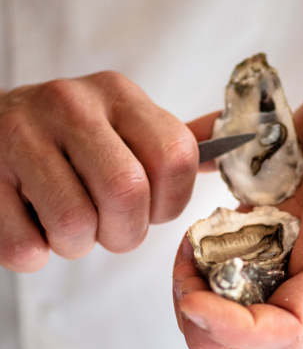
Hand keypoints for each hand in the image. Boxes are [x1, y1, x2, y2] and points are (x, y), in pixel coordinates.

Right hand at [0, 71, 197, 271]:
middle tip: (109, 228)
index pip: (176, 155)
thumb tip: (234, 149)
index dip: (171, 202)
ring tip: (67, 225)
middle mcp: (71, 105)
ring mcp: (20, 135)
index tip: (151, 209)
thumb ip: (171, 141)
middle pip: (128, 193)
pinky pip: (26, 246)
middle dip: (126, 233)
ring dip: (77, 246)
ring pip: (76, 225)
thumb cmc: (67, 141)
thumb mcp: (121, 123)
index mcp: (118, 94)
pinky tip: (31, 225)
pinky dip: (35, 254)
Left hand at [173, 58, 302, 348]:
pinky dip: (199, 269)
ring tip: (183, 254)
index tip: (194, 300)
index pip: (289, 329)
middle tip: (184, 286)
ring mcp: (286, 256)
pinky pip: (228, 276)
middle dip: (212, 336)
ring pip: (240, 319)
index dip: (238, 331)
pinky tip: (193, 235)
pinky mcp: (266, 236)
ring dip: (199, 304)